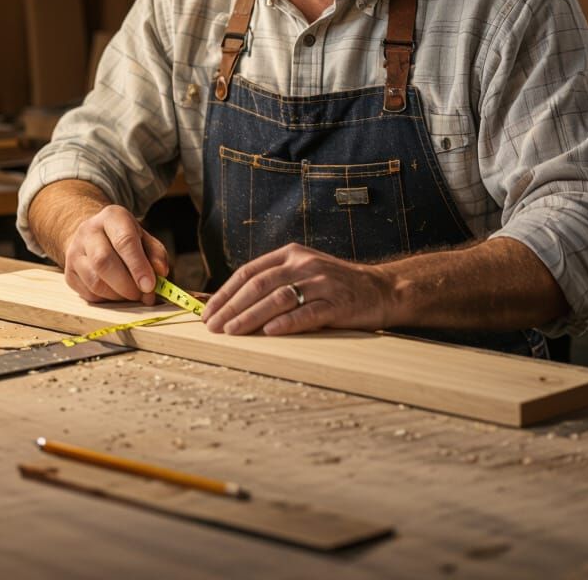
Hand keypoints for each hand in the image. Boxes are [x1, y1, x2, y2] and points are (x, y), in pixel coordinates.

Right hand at [63, 205, 169, 305]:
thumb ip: (156, 254)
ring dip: (118, 296)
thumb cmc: (124, 238)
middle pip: (104, 262)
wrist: (93, 236)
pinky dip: (107, 300)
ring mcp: (74, 252)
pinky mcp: (69, 273)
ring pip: (95, 282)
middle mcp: (89, 231)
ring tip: (132, 294)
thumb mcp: (144, 238)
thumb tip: (161, 272)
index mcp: (112, 217)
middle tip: (143, 295)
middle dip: (127, 285)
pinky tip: (117, 293)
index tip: (149, 285)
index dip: (138, 266)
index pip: (124, 241)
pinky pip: (89, 294)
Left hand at [201, 243, 388, 335]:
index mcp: (290, 254)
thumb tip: (232, 303)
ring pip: (277, 299)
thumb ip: (273, 281)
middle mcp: (304, 264)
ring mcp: (321, 283)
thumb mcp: (303, 272)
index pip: (249, 272)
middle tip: (212, 326)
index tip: (207, 311)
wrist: (380, 289)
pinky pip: (307, 313)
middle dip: (231, 307)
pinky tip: (269, 333)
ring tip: (231, 332)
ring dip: (250, 317)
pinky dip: (285, 323)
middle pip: (259, 285)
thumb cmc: (334, 285)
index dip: (225, 292)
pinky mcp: (337, 303)